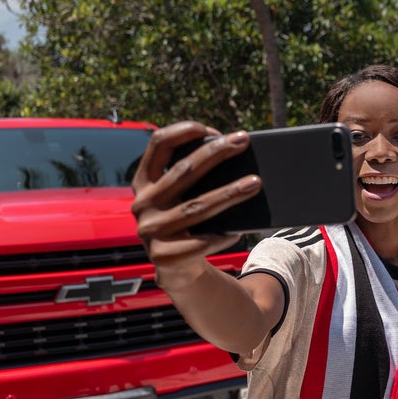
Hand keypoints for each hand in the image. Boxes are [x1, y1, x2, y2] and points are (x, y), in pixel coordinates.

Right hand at [131, 121, 260, 272]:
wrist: (178, 269)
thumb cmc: (188, 223)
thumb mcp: (183, 198)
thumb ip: (194, 179)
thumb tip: (233, 155)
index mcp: (143, 182)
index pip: (158, 144)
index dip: (183, 131)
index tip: (212, 128)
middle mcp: (142, 204)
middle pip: (183, 171)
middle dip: (216, 153)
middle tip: (243, 141)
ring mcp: (150, 231)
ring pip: (197, 207)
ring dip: (229, 193)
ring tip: (255, 182)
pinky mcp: (164, 257)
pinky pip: (201, 243)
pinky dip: (223, 235)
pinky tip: (240, 228)